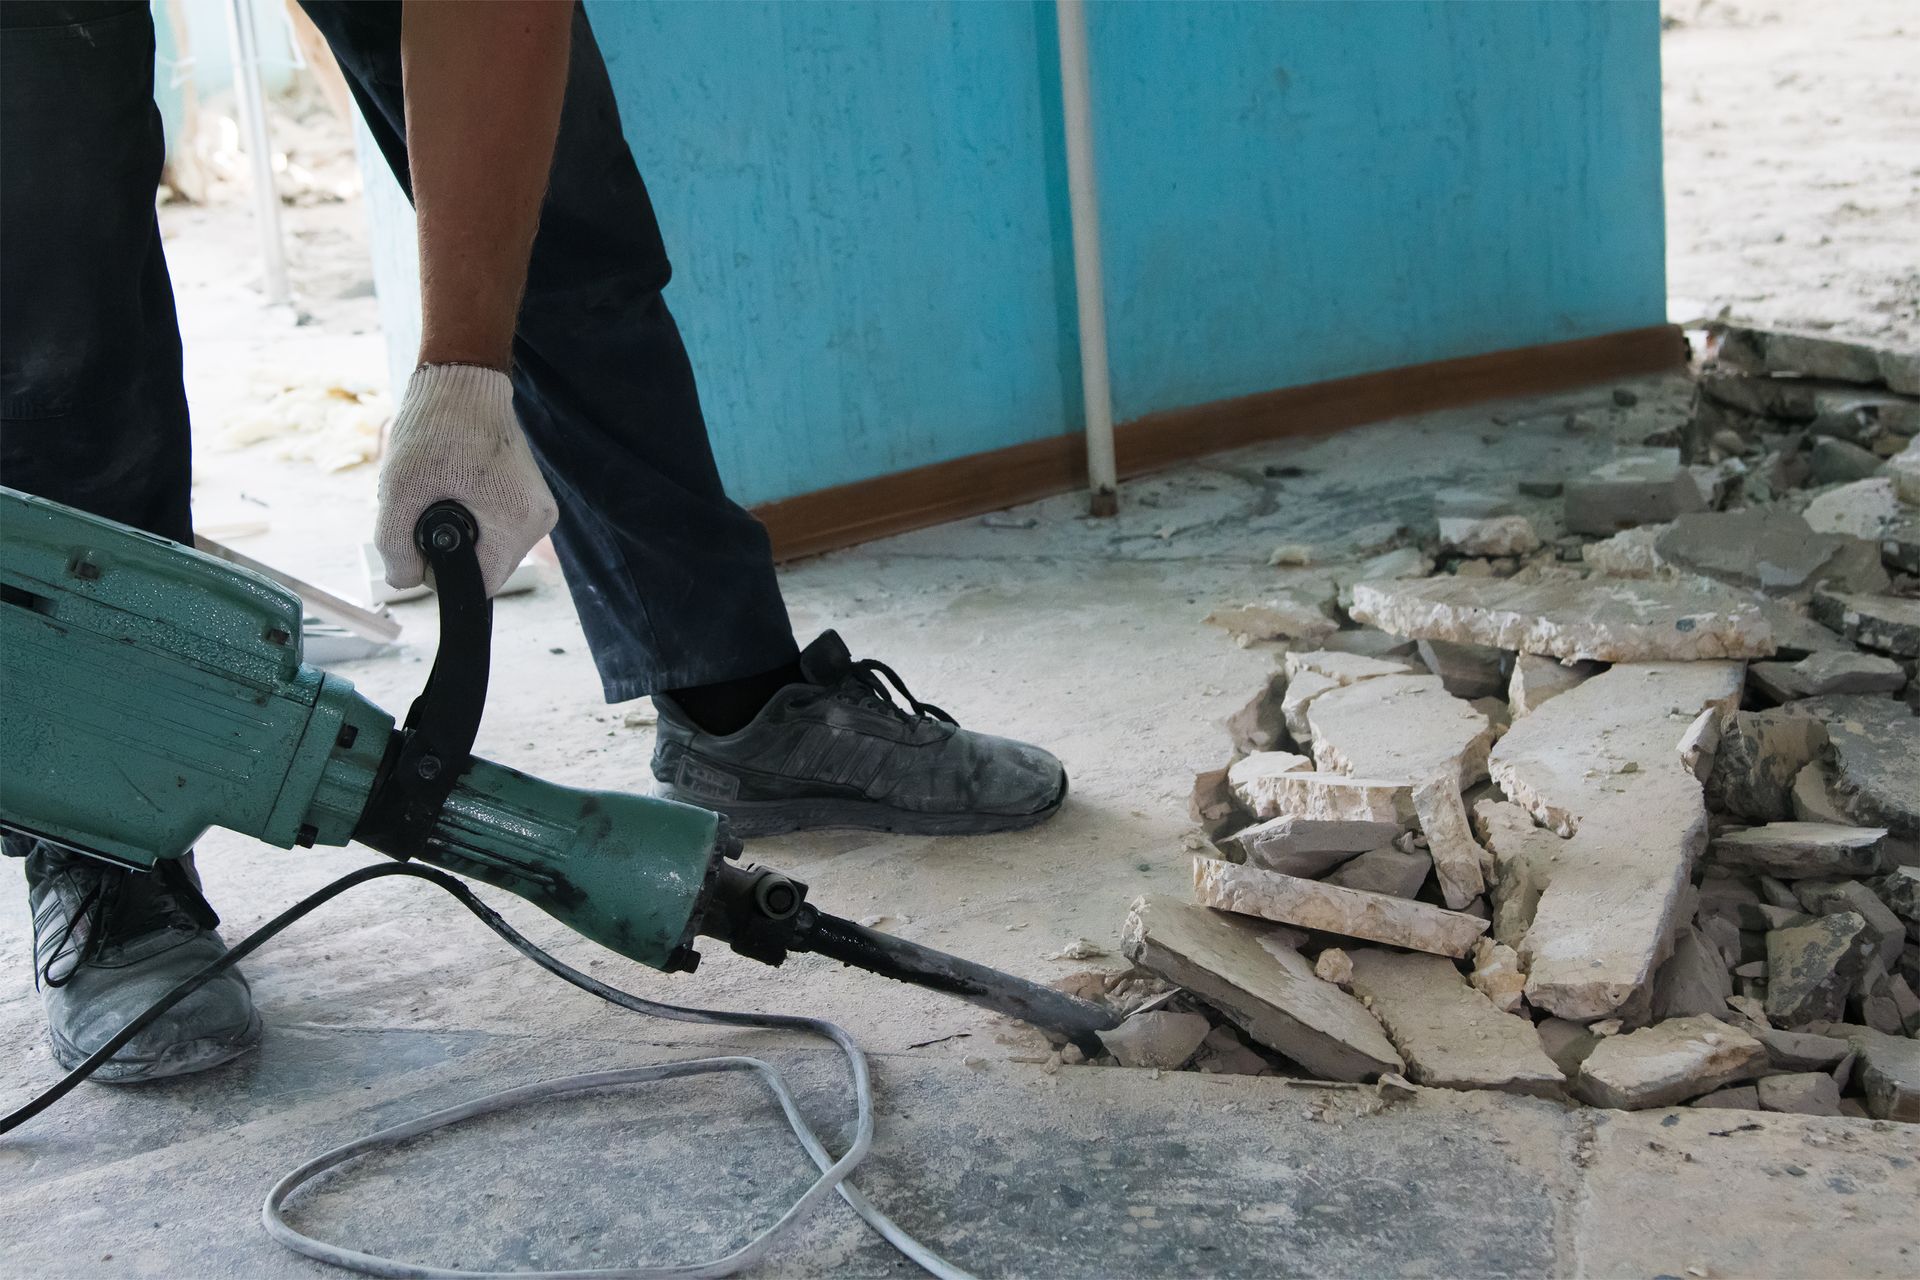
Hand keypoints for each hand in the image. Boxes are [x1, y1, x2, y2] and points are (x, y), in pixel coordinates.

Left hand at [375, 363, 557, 596]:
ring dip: (461, 533)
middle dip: (450, 548)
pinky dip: (472, 518)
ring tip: (443, 490)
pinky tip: (458, 487)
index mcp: (517, 521)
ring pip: (490, 549)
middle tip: (428, 503)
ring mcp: (538, 508)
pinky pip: (497, 529)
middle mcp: (538, 520)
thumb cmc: (435, 427)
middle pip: (486, 568)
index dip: (444, 573)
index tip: (422, 537)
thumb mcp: (400, 488)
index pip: (481, 585)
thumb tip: (404, 580)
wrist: (462, 380)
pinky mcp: (530, 498)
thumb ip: (395, 545)